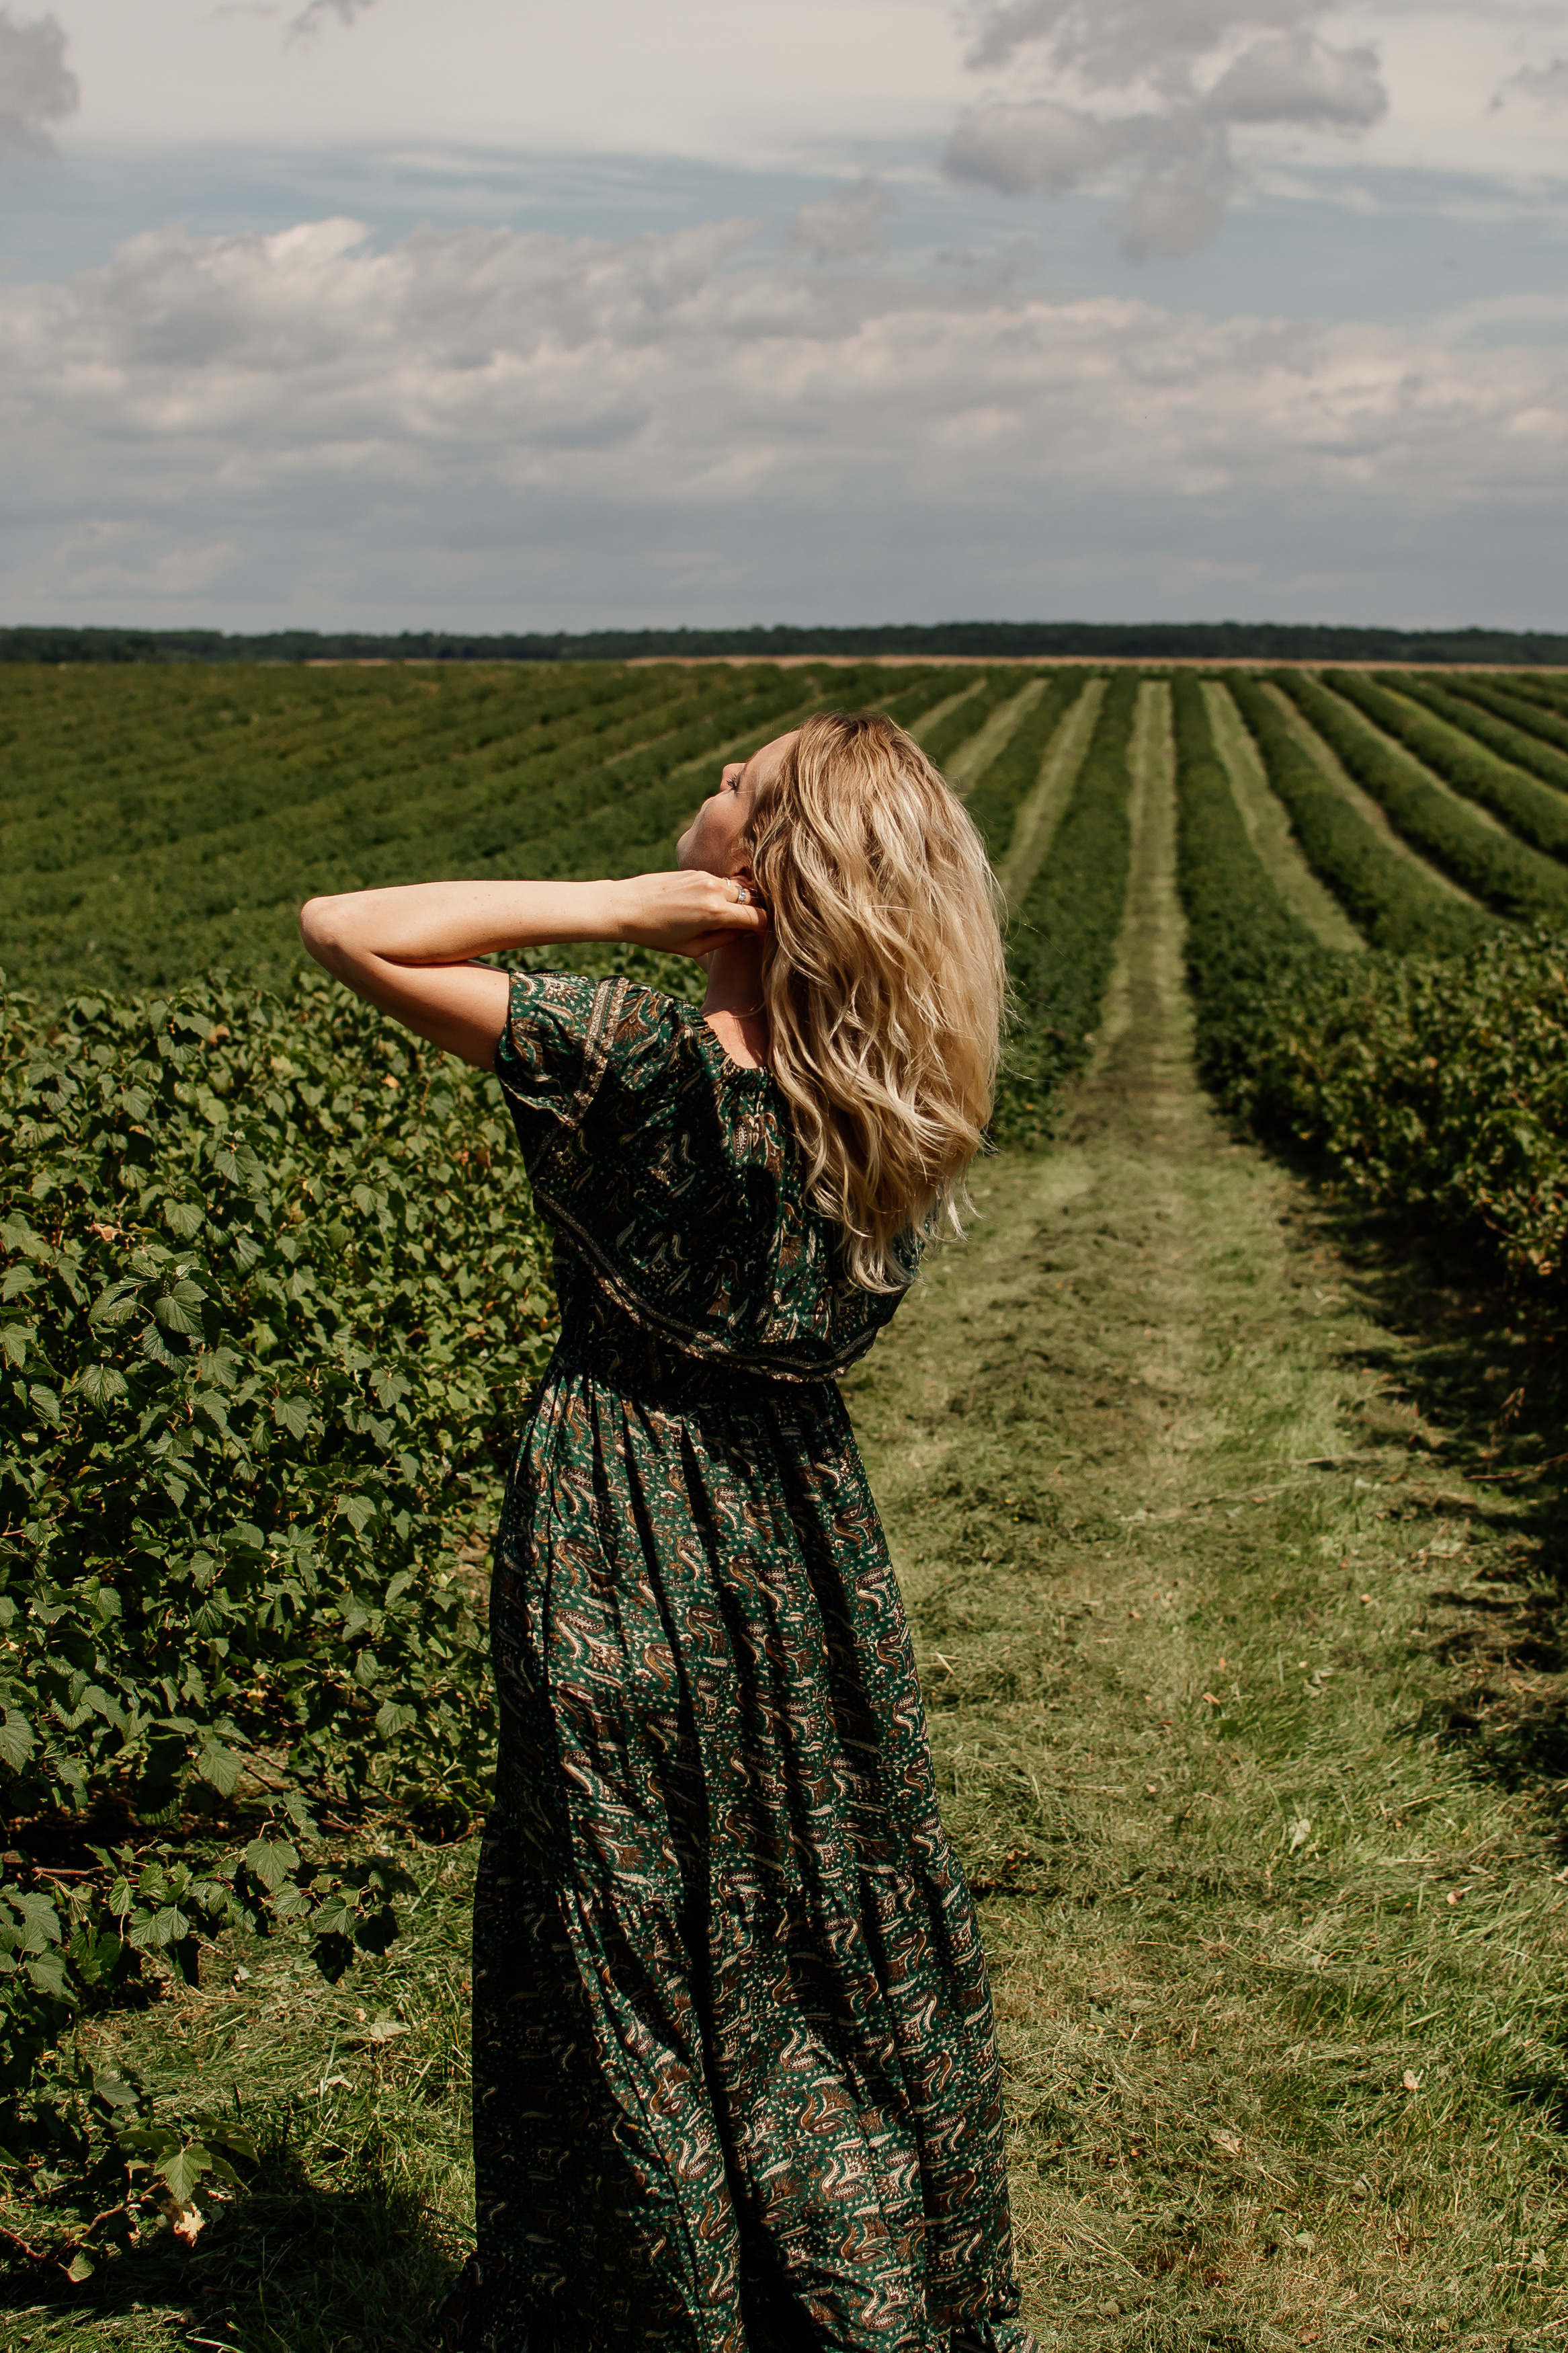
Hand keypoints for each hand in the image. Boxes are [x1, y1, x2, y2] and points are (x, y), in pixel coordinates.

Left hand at [610, 870, 767, 959]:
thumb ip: (724, 940)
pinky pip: (720, 883)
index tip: (760, 937)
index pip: (758, 917)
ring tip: (719, 918)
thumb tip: (745, 932)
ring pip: (737, 889)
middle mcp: (715, 890)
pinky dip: (720, 894)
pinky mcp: (696, 871)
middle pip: (751, 900)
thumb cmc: (656, 934)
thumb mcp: (692, 948)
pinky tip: (702, 907)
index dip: (764, 929)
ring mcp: (706, 877)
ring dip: (736, 902)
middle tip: (742, 929)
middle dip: (750, 913)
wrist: (626, 906)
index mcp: (716, 913)